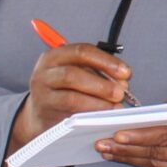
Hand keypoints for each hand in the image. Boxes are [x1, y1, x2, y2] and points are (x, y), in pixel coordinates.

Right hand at [9, 42, 131, 153]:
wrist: (43, 114)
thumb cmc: (66, 90)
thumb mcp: (79, 74)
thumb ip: (99, 73)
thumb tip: (123, 81)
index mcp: (55, 56)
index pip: (82, 51)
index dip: (106, 61)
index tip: (125, 72)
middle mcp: (44, 72)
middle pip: (73, 73)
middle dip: (102, 84)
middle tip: (121, 92)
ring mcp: (41, 93)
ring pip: (70, 96)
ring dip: (97, 101)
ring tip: (114, 106)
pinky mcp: (44, 112)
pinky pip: (68, 112)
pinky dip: (88, 112)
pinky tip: (101, 115)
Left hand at [99, 87, 166, 166]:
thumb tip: (145, 114)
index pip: (165, 136)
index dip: (139, 136)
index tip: (117, 134)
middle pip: (157, 153)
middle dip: (127, 149)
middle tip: (102, 144)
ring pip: (158, 165)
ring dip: (132, 158)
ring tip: (109, 152)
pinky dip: (147, 164)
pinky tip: (131, 157)